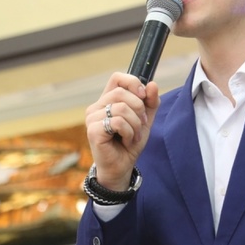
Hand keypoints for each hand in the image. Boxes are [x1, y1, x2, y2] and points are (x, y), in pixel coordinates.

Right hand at [84, 73, 159, 189]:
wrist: (122, 167)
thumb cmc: (130, 142)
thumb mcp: (145, 120)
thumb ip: (150, 102)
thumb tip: (152, 84)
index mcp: (107, 100)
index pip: (117, 78)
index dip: (133, 83)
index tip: (143, 96)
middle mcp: (96, 106)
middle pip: (122, 93)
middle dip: (139, 109)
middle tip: (142, 125)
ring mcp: (92, 118)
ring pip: (121, 108)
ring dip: (135, 125)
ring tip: (134, 136)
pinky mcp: (93, 130)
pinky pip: (118, 122)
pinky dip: (129, 133)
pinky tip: (127, 141)